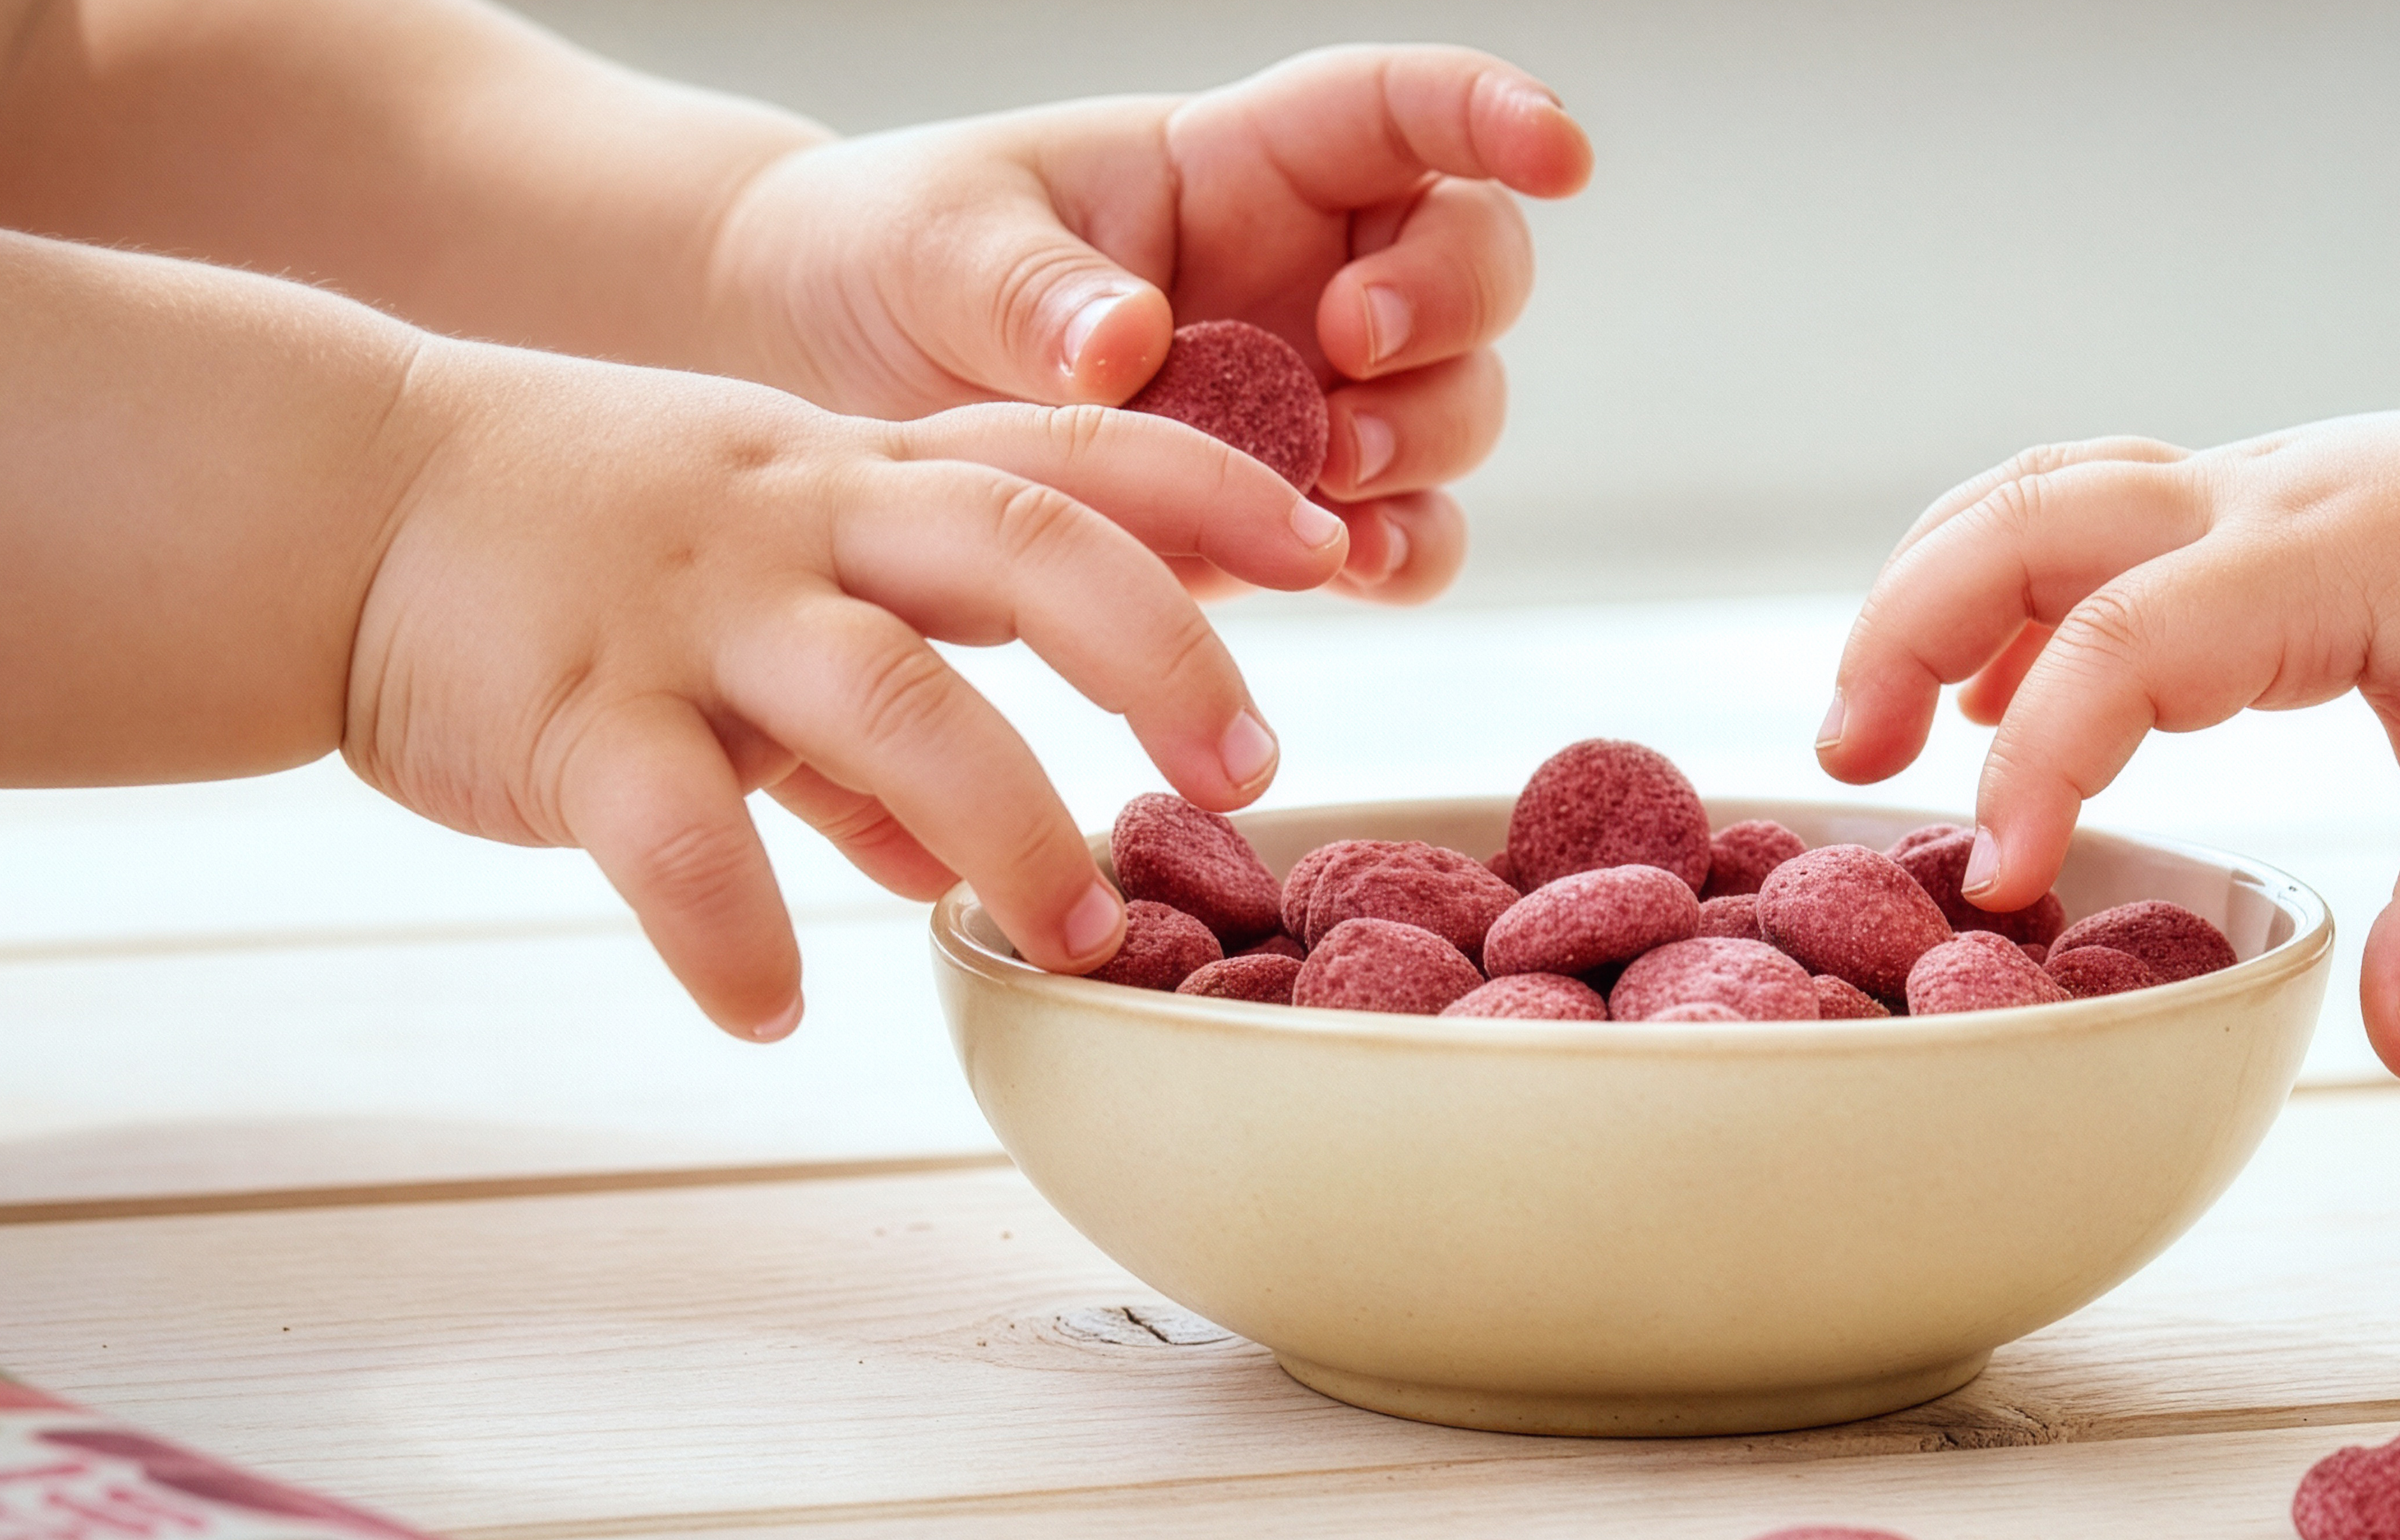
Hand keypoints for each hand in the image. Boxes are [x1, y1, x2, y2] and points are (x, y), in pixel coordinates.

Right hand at [353, 338, 1350, 1037]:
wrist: (337, 500)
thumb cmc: (575, 543)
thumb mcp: (753, 578)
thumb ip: (869, 720)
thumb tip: (952, 863)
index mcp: (857, 475)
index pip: (1068, 452)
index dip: (1213, 492)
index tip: (1337, 549)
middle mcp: (797, 519)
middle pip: (1020, 545)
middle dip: (1158, 652)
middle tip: (1249, 769)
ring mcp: (687, 610)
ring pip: (888, 696)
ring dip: (1003, 825)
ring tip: (1069, 939)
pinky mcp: (573, 711)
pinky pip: (675, 833)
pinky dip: (735, 934)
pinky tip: (769, 1012)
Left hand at [700, 45, 1592, 603]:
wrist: (839, 381)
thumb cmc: (892, 262)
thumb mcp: (938, 249)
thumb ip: (1032, 293)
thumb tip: (1127, 350)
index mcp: (1239, 162)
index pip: (1400, 111)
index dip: (1496, 116)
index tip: (1560, 154)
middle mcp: (1306, 270)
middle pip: (1470, 267)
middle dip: (1444, 314)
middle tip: (1345, 355)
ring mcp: (1312, 392)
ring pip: (1452, 410)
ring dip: (1419, 447)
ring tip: (1322, 486)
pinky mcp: (1287, 507)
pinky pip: (1400, 534)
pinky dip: (1399, 554)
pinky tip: (1344, 568)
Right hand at [1817, 360, 2399, 1087]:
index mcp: (2325, 553)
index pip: (2124, 638)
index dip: (2042, 762)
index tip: (1997, 886)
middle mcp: (2259, 497)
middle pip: (2025, 520)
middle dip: (1905, 630)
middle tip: (1845, 771)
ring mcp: (2247, 490)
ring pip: (2034, 502)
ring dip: (1933, 602)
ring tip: (1872, 739)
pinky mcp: (2251, 516)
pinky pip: (2086, 528)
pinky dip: (2008, 606)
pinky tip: (1991, 708)